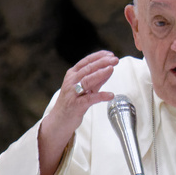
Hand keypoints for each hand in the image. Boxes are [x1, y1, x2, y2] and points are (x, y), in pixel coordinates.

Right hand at [38, 50, 118, 174]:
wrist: (60, 120)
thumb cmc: (73, 102)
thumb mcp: (85, 88)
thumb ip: (96, 80)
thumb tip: (110, 69)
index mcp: (73, 75)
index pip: (86, 61)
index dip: (99, 57)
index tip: (110, 54)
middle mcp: (71, 81)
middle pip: (88, 69)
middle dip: (102, 63)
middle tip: (115, 59)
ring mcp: (73, 93)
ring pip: (87, 80)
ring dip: (100, 74)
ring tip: (112, 69)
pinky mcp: (76, 105)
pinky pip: (90, 99)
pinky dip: (101, 96)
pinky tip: (111, 95)